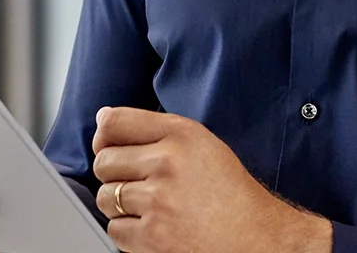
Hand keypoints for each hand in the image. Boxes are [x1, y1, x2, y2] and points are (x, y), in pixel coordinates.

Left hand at [91, 107, 331, 252]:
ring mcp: (158, 201)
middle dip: (112, 172)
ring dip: (118, 202)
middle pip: (104, 161)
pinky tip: (151, 224)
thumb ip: (156, 129)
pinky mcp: (152, 236)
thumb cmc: (229, 190)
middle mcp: (167, 162)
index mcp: (181, 134)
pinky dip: (127, 230)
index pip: (116, 122)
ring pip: (105, 196)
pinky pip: (114, 229)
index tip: (107, 143)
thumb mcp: (202, 143)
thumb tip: (103, 119)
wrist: (253, 235)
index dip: (104, 134)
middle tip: (134, 180)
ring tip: (145, 204)